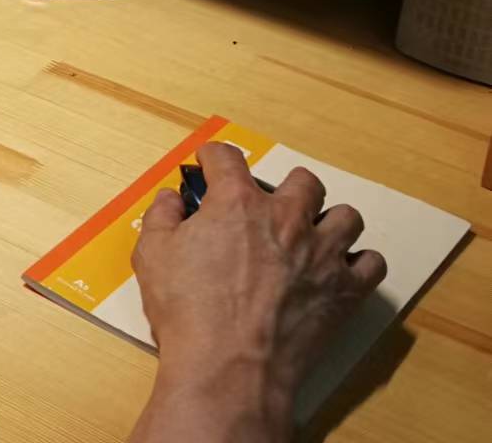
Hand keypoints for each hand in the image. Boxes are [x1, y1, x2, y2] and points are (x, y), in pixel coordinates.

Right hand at [130, 142, 386, 435]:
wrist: (229, 368)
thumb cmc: (190, 313)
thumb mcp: (153, 256)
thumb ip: (161, 217)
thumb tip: (170, 200)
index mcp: (236, 203)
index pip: (228, 158)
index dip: (214, 157)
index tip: (210, 163)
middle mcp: (286, 219)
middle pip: (302, 181)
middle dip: (285, 186)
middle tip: (270, 205)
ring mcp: (321, 254)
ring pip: (346, 216)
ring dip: (329, 221)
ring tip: (313, 235)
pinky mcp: (344, 291)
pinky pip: (371, 263)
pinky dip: (358, 263)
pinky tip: (339, 270)